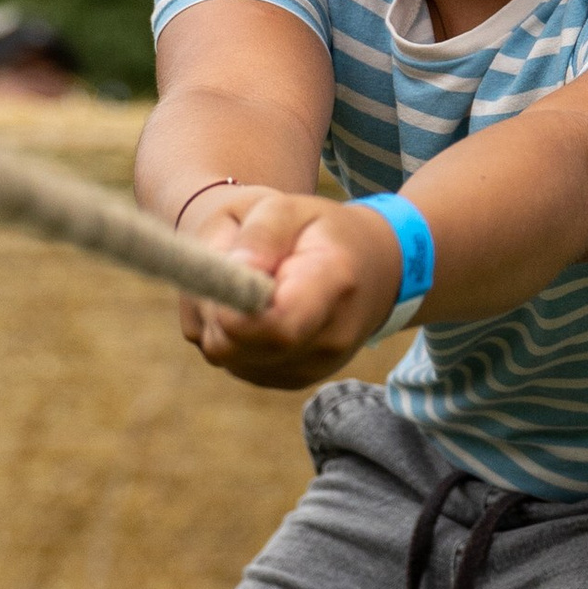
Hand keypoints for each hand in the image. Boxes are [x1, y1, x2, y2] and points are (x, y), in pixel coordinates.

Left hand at [179, 189, 401, 388]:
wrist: (372, 269)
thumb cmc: (320, 232)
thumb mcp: (287, 208)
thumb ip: (258, 235)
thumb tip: (233, 271)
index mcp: (333, 283)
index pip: (276, 326)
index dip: (234, 308)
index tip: (224, 276)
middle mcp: (327, 339)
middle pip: (236, 344)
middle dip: (215, 306)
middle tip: (230, 271)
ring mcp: (310, 368)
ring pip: (225, 355)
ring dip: (218, 321)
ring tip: (248, 288)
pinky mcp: (291, 380)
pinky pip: (234, 363)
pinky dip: (230, 336)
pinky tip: (253, 310)